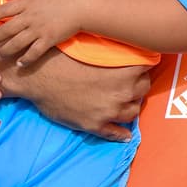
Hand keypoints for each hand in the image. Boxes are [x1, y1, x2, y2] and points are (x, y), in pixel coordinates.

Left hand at [0, 0, 85, 66]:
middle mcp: (29, 17)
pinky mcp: (48, 39)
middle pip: (5, 29)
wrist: (82, 5)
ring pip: (16, 43)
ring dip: (5, 50)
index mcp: (26, 3)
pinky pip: (33, 52)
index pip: (1, 11)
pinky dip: (25, 59)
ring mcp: (38, 29)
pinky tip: (19, 63)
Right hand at [0, 49, 149, 141]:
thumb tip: (129, 51)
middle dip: (138, 86)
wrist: (39, 77)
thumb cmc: (65, 58)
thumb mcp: (96, 52)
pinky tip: (125, 134)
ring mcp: (109, 112)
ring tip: (124, 102)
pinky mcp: (95, 125)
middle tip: (130, 83)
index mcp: (125, 73)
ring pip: (133, 112)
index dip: (144, 67)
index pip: (147, 70)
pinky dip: (121, 134)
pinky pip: (115, 134)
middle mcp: (122, 94)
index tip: (141, 66)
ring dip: (130, 107)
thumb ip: (117, 56)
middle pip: (143, 90)